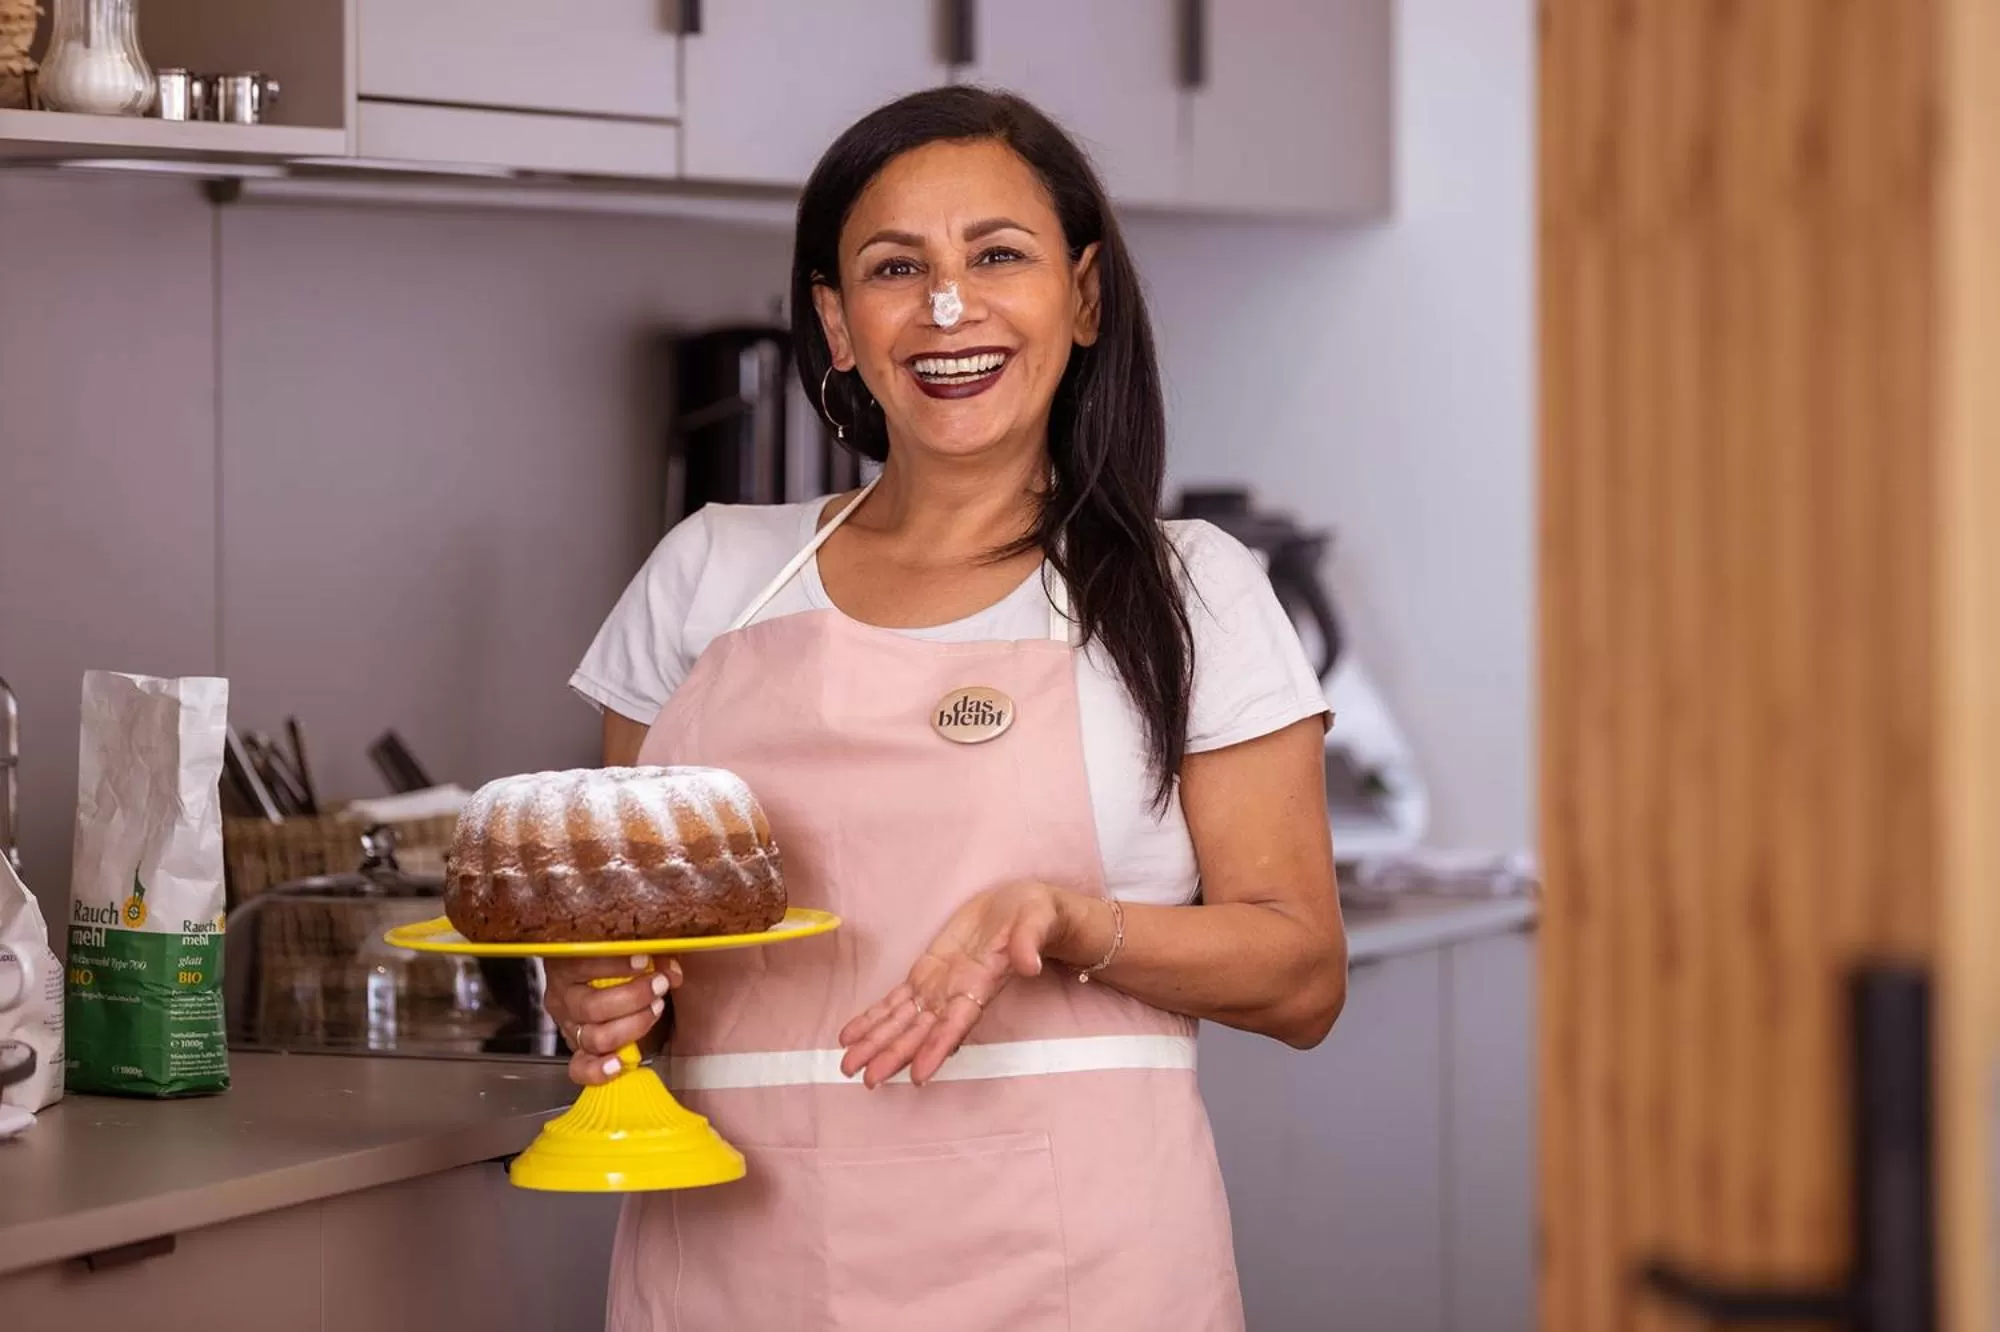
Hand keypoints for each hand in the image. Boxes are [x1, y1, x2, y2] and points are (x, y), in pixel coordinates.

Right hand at [542, 954, 682, 1086]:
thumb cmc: (624, 963)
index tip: (646, 961)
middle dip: (633, 998)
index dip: (616, 965)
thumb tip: (671, 971)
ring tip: (655, 1009)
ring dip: (632, 1027)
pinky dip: (599, 1069)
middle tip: (659, 986)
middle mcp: (564, 996)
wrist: (612, 986)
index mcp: (567, 964)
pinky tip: (619, 1063)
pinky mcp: (577, 1050)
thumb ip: (654, 955)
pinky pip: (580, 1068)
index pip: (582, 964)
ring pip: (594, 1037)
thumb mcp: (637, 951)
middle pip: (592, 1007)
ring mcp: (569, 1026)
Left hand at [838, 882, 1072, 1088]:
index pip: (957, 1024)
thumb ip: (1028, 943)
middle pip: (921, 1031)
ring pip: (902, 1021)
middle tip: (867, 1079)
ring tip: (848, 1064)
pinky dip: (873, 1017)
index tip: (919, 1075)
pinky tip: (850, 1035)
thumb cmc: (1033, 917)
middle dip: (894, 1054)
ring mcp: (939, 987)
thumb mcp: (1035, 922)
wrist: (1022, 907)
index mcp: (982, 986)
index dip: (937, 1048)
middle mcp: (956, 995)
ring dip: (876, 1043)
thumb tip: (1029, 964)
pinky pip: (896, 1000)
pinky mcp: (927, 972)